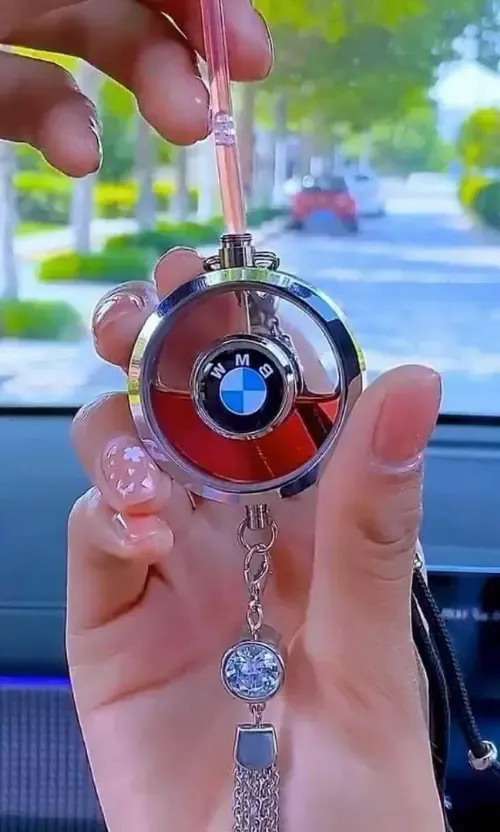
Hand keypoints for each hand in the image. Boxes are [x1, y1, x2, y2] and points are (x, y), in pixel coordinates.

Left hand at [0, 0, 271, 172]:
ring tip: (185, 128)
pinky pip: (33, 101)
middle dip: (187, 52)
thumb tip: (211, 1)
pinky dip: (66, 130)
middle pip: (133, 2)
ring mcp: (8, 26)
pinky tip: (81, 157)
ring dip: (152, 87)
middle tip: (215, 111)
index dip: (210, 3)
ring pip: (93, 48)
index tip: (250, 54)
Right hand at [68, 247, 444, 831]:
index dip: (247, 332)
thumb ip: (372, 524)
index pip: (274, 400)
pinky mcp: (111, 619)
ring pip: (125, 452)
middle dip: (160, 346)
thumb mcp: (372, 656)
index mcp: (311, 523)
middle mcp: (235, 530)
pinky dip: (106, 512)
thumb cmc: (355, 796)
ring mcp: (168, 570)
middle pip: (183, 408)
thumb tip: (409, 382)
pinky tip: (138, 527)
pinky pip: (92, 536)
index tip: (226, 274)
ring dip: (126, 424)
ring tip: (150, 455)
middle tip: (151, 308)